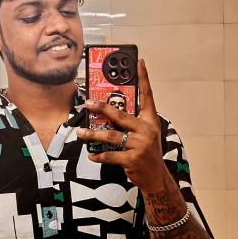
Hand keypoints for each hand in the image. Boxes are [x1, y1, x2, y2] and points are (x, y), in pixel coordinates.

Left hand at [77, 59, 166, 191]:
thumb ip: (132, 123)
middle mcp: (146, 130)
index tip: (140, 62)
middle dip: (102, 108)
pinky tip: (92, 155)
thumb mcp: (146, 134)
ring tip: (81, 134)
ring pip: (111, 135)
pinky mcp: (132, 159)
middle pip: (121, 115)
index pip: (147, 96)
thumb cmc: (148, 152)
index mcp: (150, 121)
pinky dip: (99, 155)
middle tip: (87, 104)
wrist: (156, 176)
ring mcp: (140, 145)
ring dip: (93, 134)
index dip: (144, 78)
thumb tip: (108, 113)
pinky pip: (110, 155)